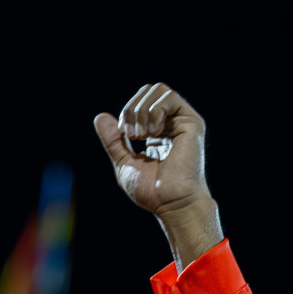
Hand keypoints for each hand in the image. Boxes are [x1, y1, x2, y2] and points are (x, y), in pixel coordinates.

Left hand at [92, 83, 210, 214]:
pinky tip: (152, 132)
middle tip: (130, 133)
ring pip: (158, 90)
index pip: (139, 103)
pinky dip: (154, 111)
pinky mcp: (191, 123)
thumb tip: (100, 117)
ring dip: (141, 110)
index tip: (124, 135)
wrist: (169, 203)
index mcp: (156, 131)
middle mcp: (170, 123)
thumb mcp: (123, 162)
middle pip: (148, 91)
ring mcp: (181, 121)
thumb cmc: (150, 190)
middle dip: (131, 108)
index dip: (126, 112)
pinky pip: (170, 97)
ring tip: (141, 135)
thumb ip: (113, 140)